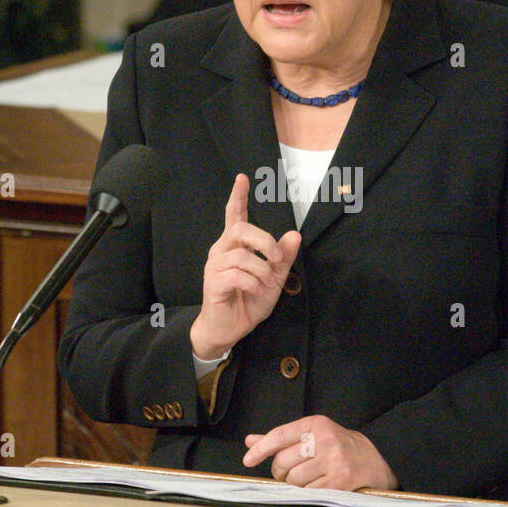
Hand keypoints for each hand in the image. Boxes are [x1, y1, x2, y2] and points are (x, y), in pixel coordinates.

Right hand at [191, 173, 301, 357]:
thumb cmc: (249, 300)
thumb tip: (294, 234)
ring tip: (266, 284)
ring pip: (243, 256)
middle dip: (264, 241)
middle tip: (277, 258)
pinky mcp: (213, 283)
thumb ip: (283, 257)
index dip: (238, 196)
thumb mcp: (274, 278)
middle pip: (241, 230)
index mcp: (235, 246)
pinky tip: (255, 290)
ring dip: (262, 271)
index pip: (234, 215)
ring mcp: (215, 267)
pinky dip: (253, 283)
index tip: (242, 178)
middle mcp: (221, 251)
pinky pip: (237, 275)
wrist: (231, 329)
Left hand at [243, 414, 397, 491]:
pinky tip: (317, 486)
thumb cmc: (337, 447)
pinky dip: (307, 493)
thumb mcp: (312, 435)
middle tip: (290, 472)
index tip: (247, 460)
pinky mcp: (341, 481)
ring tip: (307, 479)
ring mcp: (334, 460)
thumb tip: (250, 441)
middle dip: (281, 472)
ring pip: (294, 480)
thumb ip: (282, 439)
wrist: (375, 460)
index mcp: (316, 424)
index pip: (279, 435)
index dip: (261, 450)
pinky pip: (308, 492)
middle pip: (283, 462)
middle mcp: (325, 439)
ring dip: (295, 484)